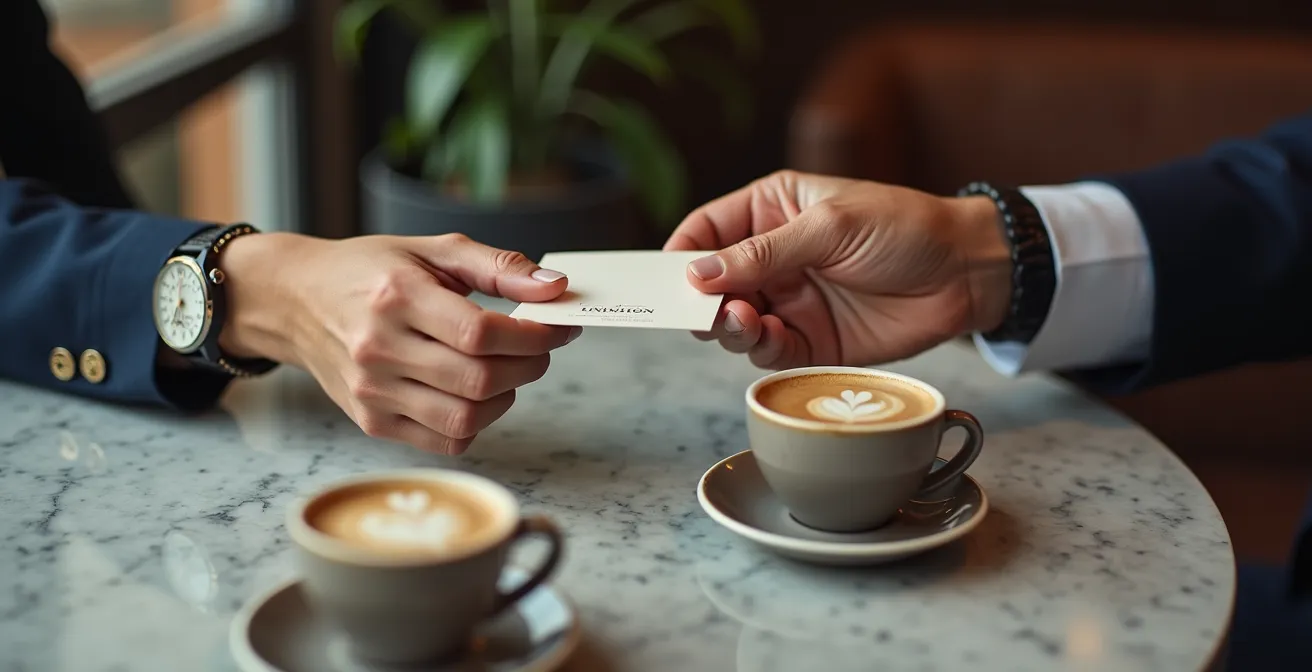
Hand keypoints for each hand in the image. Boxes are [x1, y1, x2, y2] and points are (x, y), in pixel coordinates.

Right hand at [217, 232, 579, 453]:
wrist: (297, 300)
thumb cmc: (372, 271)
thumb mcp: (433, 251)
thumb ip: (499, 268)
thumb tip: (556, 288)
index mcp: (396, 296)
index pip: (481, 334)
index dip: (534, 336)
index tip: (559, 327)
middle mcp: (379, 348)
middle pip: (478, 380)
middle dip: (528, 366)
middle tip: (538, 349)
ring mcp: (372, 392)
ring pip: (465, 417)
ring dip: (506, 398)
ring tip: (508, 371)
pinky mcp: (371, 421)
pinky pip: (444, 440)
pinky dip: (475, 422)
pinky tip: (475, 393)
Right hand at [663, 170, 1012, 369]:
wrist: (967, 273)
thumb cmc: (905, 228)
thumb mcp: (830, 226)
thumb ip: (764, 252)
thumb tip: (699, 273)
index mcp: (771, 210)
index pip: (705, 231)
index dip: (681, 254)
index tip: (667, 279)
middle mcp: (772, 257)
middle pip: (711, 284)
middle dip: (699, 299)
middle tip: (704, 310)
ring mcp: (789, 300)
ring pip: (733, 322)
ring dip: (728, 326)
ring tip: (742, 321)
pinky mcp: (810, 340)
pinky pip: (768, 351)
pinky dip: (760, 348)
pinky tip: (769, 337)